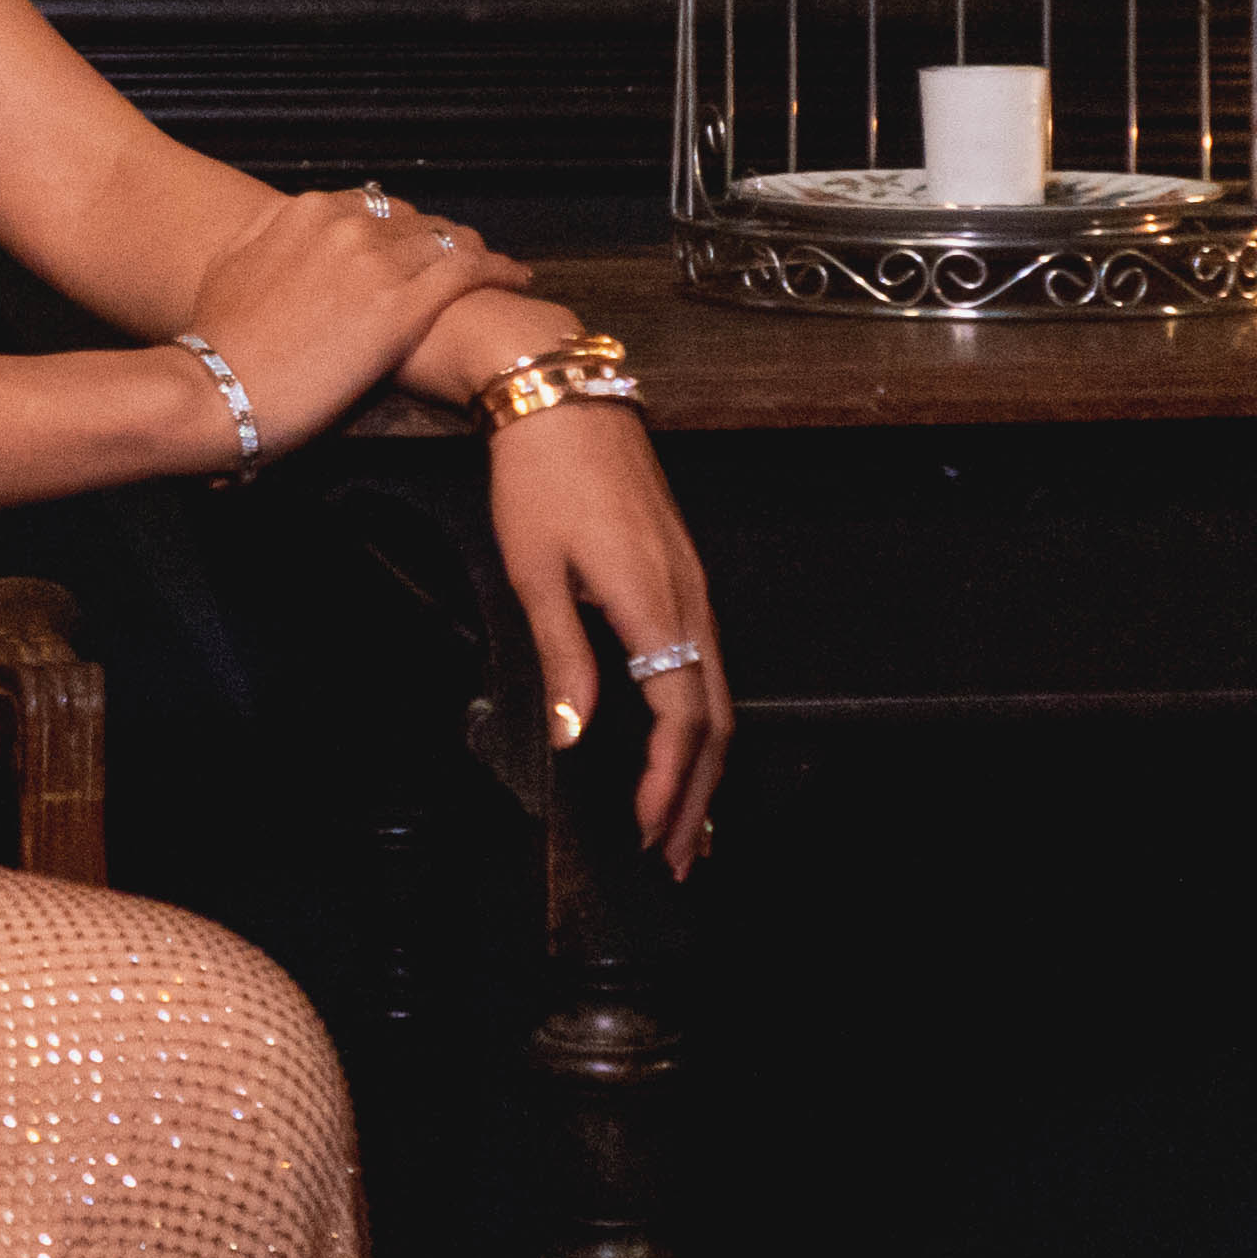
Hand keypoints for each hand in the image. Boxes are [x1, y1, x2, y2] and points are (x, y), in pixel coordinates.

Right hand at [177, 185, 535, 465]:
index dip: (401, 228)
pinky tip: (516, 277)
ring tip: (496, 268)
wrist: (217, 389)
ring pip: (448, 241)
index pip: (374, 207)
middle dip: (440, 239)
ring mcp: (376, 262)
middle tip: (464, 258)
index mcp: (307, 212)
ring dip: (476, 251)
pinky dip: (497, 270)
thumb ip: (266, 236)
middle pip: (415, 222)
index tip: (415, 244)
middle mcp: (346, 225)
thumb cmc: (218, 343)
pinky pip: (468, 272)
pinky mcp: (402, 306)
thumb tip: (284, 224)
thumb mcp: (230, 265)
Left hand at [493, 399, 729, 877]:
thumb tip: (577, 732)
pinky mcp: (685, 575)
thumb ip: (565, 656)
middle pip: (715, 722)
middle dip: (699, 797)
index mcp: (654, 605)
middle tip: (680, 859)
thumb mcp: (536, 573)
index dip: (667, 784)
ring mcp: (694, 587)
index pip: (679, 719)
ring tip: (688, 823)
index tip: (648, 833)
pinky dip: (703, 722)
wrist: (564, 399)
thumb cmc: (542, 479)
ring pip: (719, 696)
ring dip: (706, 767)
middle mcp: (689, 601)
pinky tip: (686, 746)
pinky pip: (709, 664)